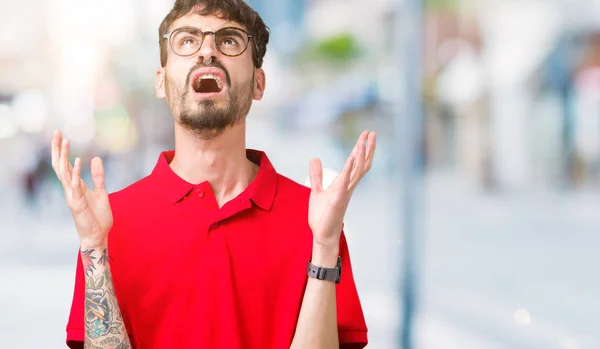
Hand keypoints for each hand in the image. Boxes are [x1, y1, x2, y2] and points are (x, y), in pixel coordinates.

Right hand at [51, 130, 112, 247]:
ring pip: (64, 173)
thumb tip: (95, 158)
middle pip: (59, 165)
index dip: (61, 151)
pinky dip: (75, 173)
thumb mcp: (101, 192)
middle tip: (57, 132)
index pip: (64, 165)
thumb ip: (98, 176)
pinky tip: (76, 161)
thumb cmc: (98, 217)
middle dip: (57, 149)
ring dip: (64, 156)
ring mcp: (72, 196)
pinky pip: (75, 186)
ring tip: (65, 141)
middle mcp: (70, 189)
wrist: (98, 236)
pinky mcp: (77, 204)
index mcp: (75, 186)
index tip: (61, 135)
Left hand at [308, 131, 375, 251]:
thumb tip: (315, 159)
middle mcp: (348, 186)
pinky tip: (351, 158)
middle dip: (367, 148)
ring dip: (360, 155)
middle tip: (372, 132)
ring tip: (364, 141)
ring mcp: (345, 192)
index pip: (356, 162)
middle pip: (362, 164)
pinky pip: (345, 182)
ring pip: (357, 171)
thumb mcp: (316, 191)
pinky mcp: (338, 199)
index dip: (361, 148)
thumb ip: (316, 175)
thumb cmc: (322, 215)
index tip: (366, 134)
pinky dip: (348, 170)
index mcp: (344, 183)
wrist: (322, 234)